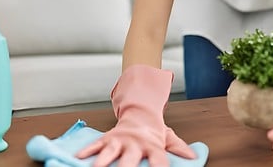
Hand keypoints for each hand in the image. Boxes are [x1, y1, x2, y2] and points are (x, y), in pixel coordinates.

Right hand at [76, 65, 195, 166]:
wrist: (139, 111)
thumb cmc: (153, 131)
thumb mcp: (168, 137)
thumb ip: (179, 148)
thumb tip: (194, 156)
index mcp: (152, 145)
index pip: (159, 160)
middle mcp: (135, 143)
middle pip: (131, 159)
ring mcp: (120, 140)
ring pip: (110, 152)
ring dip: (103, 162)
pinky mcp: (107, 138)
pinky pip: (96, 144)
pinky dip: (87, 151)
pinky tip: (79, 157)